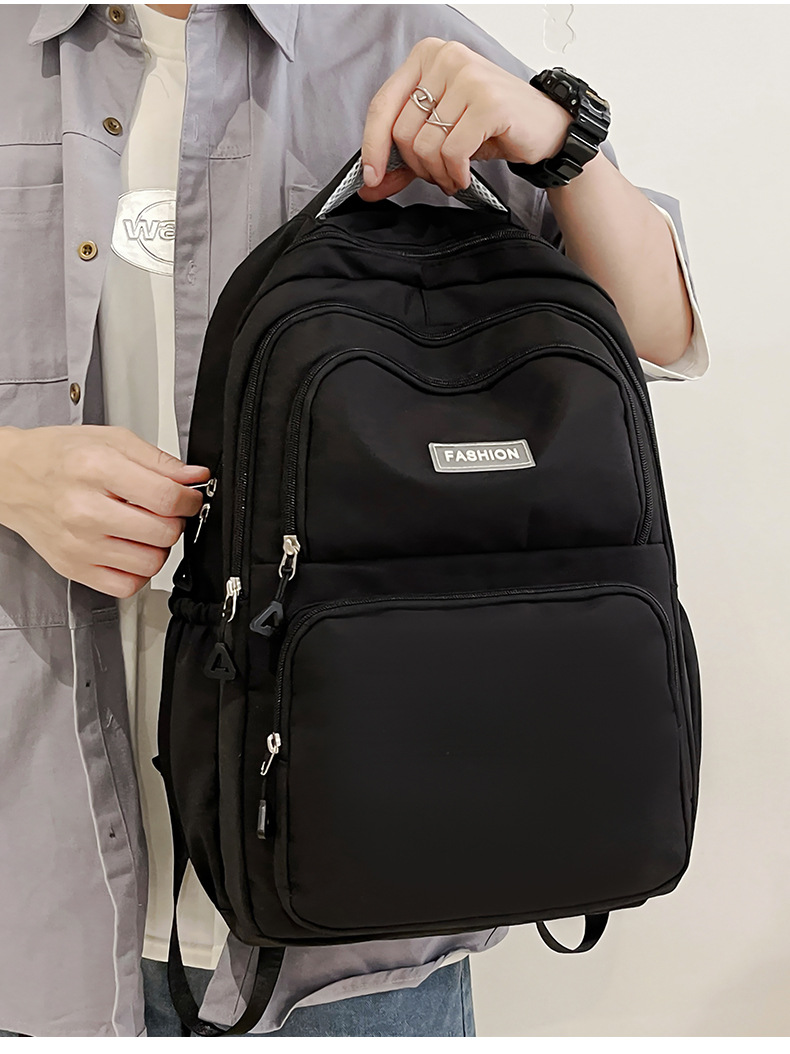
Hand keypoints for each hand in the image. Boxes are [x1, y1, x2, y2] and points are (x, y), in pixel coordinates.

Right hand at [0, 425, 209, 597]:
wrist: (12, 477)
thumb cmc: (59, 456)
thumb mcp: (112, 439)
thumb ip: (159, 460)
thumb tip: (195, 477)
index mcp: (96, 469)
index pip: (166, 498)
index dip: (189, 499)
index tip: (189, 498)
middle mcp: (85, 510)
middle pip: (163, 532)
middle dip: (175, 521)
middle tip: (164, 511)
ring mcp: (78, 544)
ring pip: (151, 563)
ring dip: (159, 548)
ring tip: (145, 530)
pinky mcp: (74, 568)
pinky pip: (127, 586)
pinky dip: (138, 571)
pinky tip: (130, 550)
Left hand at [359, 37, 572, 199]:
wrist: (544, 127)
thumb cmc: (492, 126)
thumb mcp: (442, 132)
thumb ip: (404, 156)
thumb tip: (370, 185)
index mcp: (426, 56)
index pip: (382, 105)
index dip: (372, 147)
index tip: (371, 179)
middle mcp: (446, 58)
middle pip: (402, 130)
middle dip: (417, 167)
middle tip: (436, 175)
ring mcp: (468, 76)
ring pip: (426, 144)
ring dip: (438, 174)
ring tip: (453, 176)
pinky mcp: (488, 102)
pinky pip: (452, 152)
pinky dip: (456, 174)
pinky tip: (465, 175)